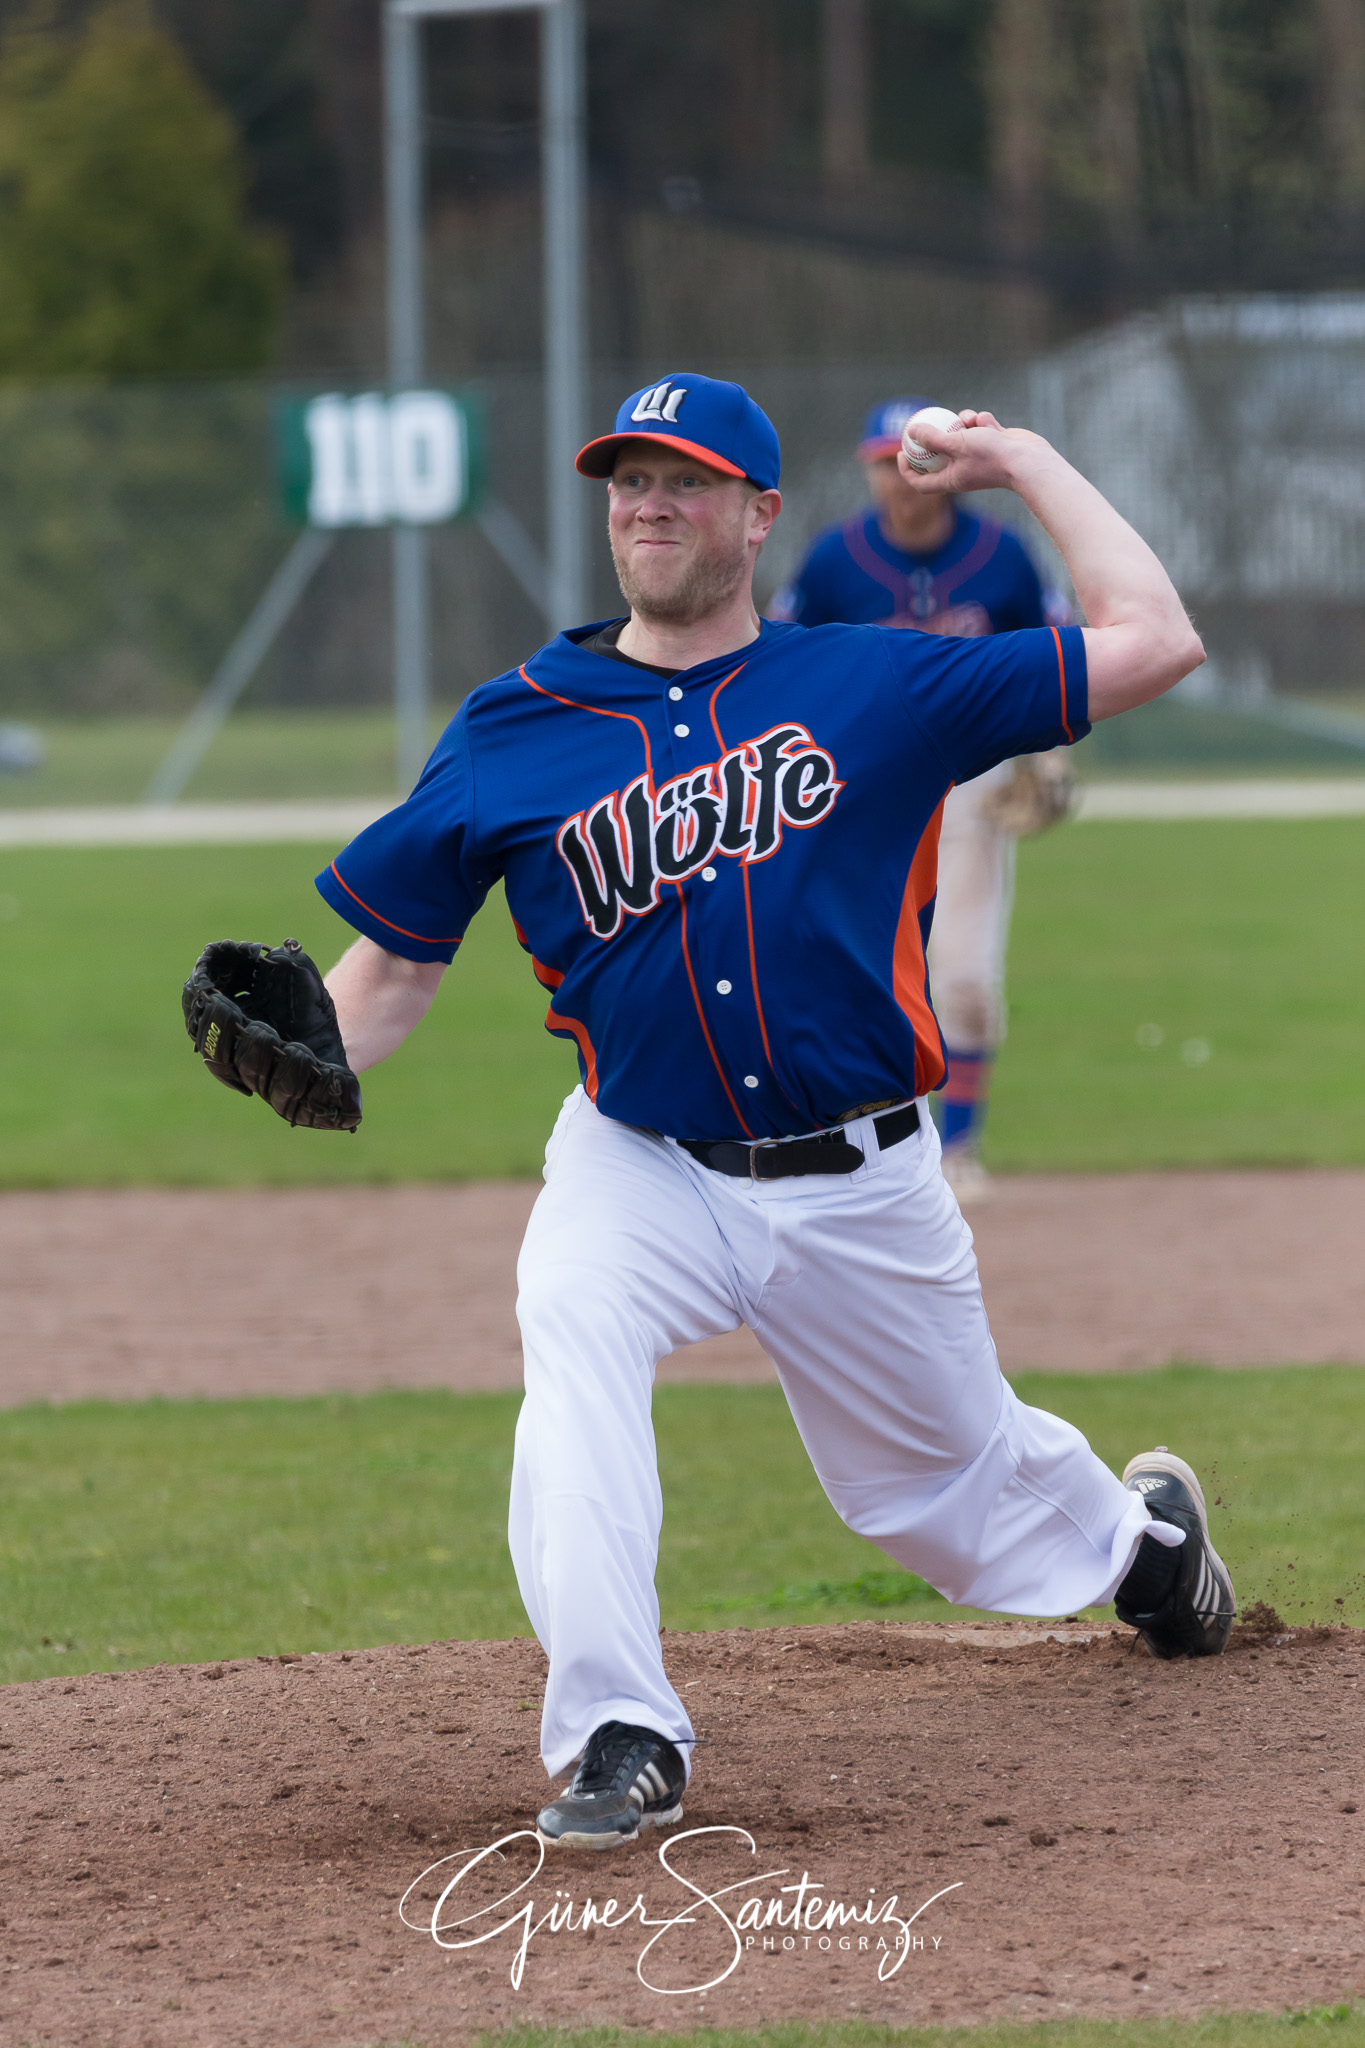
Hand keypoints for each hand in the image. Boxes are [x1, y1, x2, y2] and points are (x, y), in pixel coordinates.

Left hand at [896, 409, 1050, 496]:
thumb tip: (911, 431)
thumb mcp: (957, 444)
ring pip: (960, 435)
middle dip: (933, 438)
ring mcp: (978, 457)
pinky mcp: (992, 443)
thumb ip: (933, 438)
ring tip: (968, 418)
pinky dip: (981, 422)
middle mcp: (963, 471)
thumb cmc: (991, 456)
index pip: (921, 482)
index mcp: (951, 480)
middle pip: (939, 456)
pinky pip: (979, 428)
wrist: (1028, 459)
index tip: (900, 452)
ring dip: (962, 422)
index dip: (907, 469)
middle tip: (922, 423)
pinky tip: (987, 421)